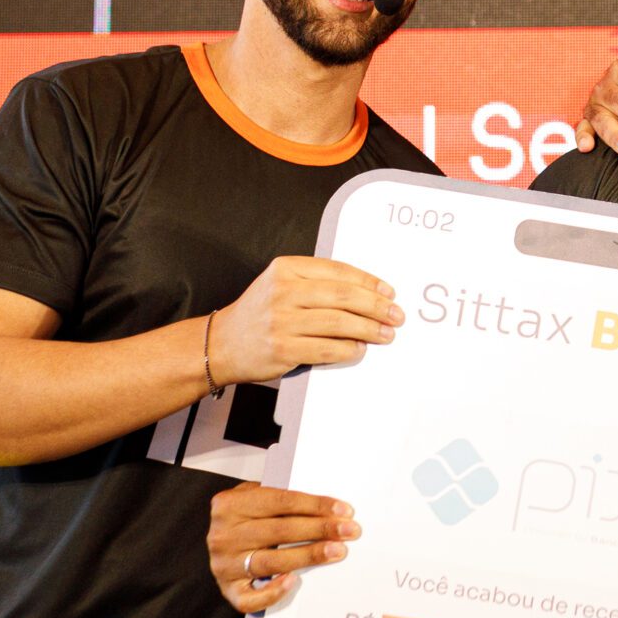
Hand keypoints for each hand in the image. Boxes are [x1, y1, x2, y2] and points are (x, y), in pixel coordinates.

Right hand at [207, 483, 360, 613]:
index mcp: (230, 505)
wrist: (218, 541)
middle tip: (349, 531)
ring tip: (336, 551)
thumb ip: (281, 500)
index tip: (343, 510)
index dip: (315, 505)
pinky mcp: (228, 589)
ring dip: (309, 556)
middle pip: (279, 531)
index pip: (280, 501)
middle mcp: (223, 535)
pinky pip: (251, 598)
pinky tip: (294, 581)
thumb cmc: (245, 518)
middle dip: (320, 530)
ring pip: (272, 561)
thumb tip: (328, 508)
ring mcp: (224, 565)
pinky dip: (273, 592)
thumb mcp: (255, 497)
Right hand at [208, 257, 401, 386]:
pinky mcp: (282, 348)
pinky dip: (349, 349)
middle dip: (376, 306)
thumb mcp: (281, 285)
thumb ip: (315, 283)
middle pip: (342, 296)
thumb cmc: (260, 314)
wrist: (222, 344)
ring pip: (338, 322)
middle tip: (395, 315)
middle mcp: (283, 291)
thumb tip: (367, 292)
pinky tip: (360, 348)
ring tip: (386, 333)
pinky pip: (326, 348)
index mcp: (285, 268)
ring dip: (369, 329)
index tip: (388, 292)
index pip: (337, 270)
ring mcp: (281, 320)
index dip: (368, 281)